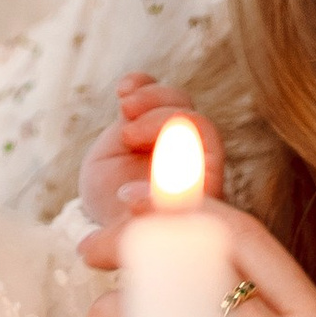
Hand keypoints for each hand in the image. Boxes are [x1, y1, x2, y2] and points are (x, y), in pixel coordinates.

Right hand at [76, 76, 225, 256]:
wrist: (108, 212)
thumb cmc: (128, 229)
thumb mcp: (133, 233)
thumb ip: (135, 224)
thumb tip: (130, 206)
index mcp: (202, 184)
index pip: (207, 154)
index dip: (181, 151)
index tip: (145, 161)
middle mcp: (193, 155)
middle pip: (195, 122)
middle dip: (164, 121)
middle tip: (127, 136)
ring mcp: (170, 133)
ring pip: (176, 101)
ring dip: (152, 98)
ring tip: (124, 108)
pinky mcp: (145, 117)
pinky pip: (151, 89)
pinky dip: (140, 83)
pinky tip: (123, 89)